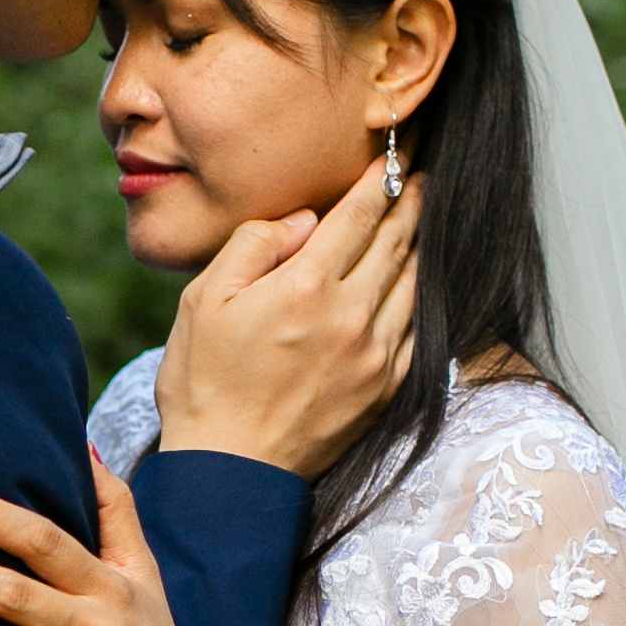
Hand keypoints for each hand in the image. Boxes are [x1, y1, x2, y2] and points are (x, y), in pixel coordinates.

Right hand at [154, 170, 419, 480]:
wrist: (230, 472)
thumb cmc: (203, 384)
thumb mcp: (203, 300)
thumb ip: (254, 246)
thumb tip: (303, 219)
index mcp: (305, 285)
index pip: (358, 214)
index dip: (380, 177)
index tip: (394, 153)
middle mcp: (350, 315)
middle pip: (396, 241)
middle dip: (410, 199)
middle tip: (420, 170)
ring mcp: (375, 355)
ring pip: (413, 282)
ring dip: (420, 243)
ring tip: (422, 214)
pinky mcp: (386, 389)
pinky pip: (418, 329)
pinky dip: (420, 295)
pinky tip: (416, 281)